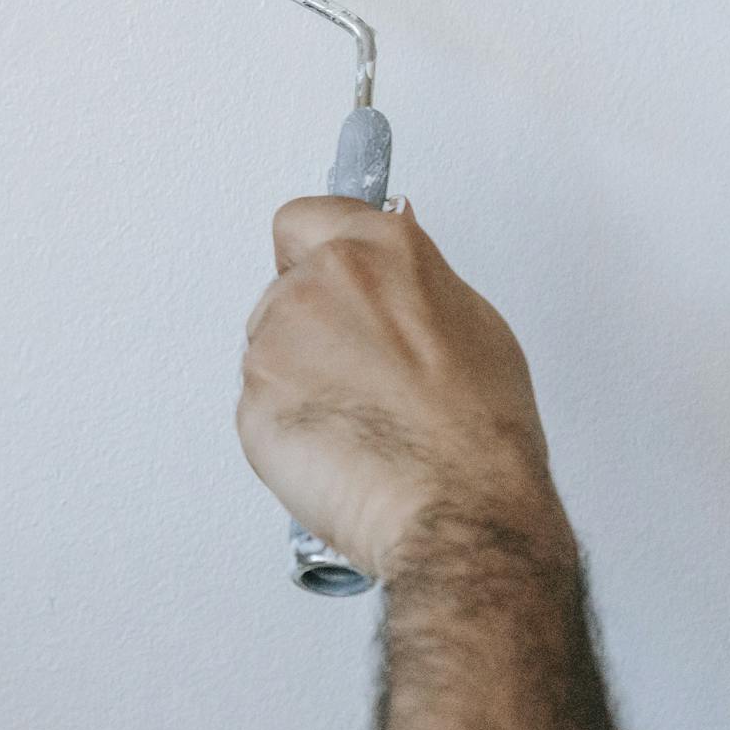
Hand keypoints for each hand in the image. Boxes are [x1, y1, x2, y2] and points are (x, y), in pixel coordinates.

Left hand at [236, 196, 567, 579]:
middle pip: (283, 291)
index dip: (309, 252)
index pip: (305, 219)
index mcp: (378, 251)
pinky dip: (287, 427)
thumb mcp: (472, 324)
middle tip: (361, 378)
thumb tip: (389, 272)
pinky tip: (339, 449)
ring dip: (298, 380)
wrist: (458, 510)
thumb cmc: (478, 434)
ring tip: (360, 423)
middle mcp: (318, 283)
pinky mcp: (251, 399)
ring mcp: (277, 340)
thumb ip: (411, 283)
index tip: (314, 270)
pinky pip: (260, 407)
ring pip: (270, 352)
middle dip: (309, 329)